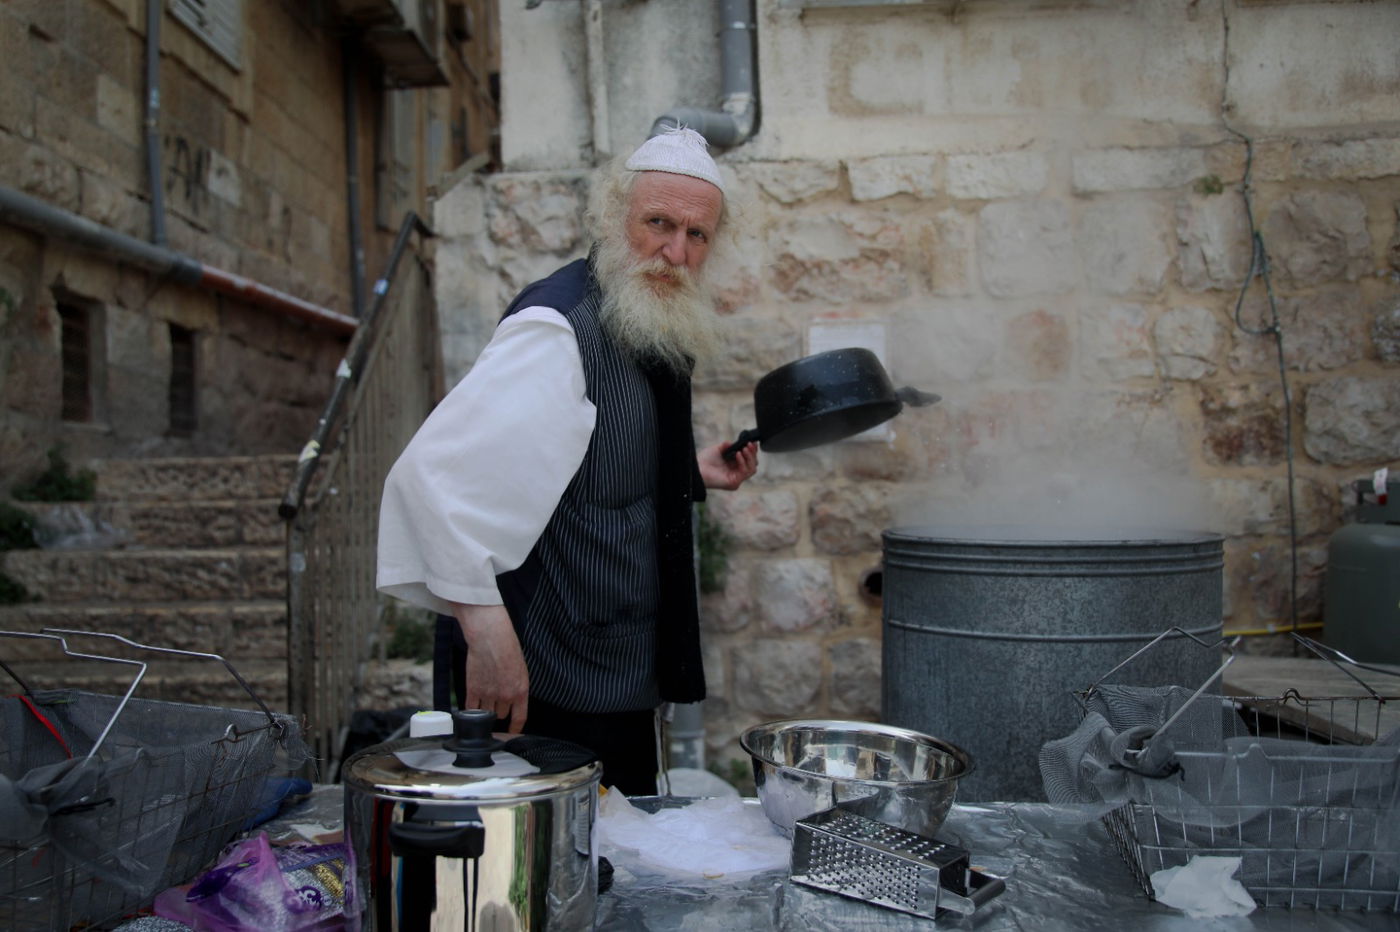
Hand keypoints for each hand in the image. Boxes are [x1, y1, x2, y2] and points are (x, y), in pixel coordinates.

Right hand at [451, 603, 528, 732]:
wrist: (491, 638)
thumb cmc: (507, 648)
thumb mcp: (521, 669)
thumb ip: (517, 687)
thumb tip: (512, 698)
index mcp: (520, 691)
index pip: (519, 718)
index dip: (515, 728)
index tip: (512, 732)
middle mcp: (505, 696)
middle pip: (500, 715)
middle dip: (498, 710)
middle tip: (495, 701)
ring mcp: (488, 694)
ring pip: (485, 714)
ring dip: (484, 710)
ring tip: (483, 700)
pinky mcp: (473, 690)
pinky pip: (471, 708)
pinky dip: (470, 711)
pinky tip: (469, 709)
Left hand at [697, 440, 757, 489]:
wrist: (697, 468)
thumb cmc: (704, 461)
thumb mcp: (718, 450)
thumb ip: (727, 446)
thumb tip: (733, 443)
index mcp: (734, 466)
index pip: (749, 460)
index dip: (753, 452)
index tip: (753, 443)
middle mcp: (736, 474)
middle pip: (753, 465)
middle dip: (753, 454)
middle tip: (749, 445)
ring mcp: (736, 479)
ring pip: (751, 469)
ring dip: (749, 457)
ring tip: (744, 449)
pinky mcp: (734, 483)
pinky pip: (744, 472)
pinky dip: (743, 462)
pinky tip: (738, 454)